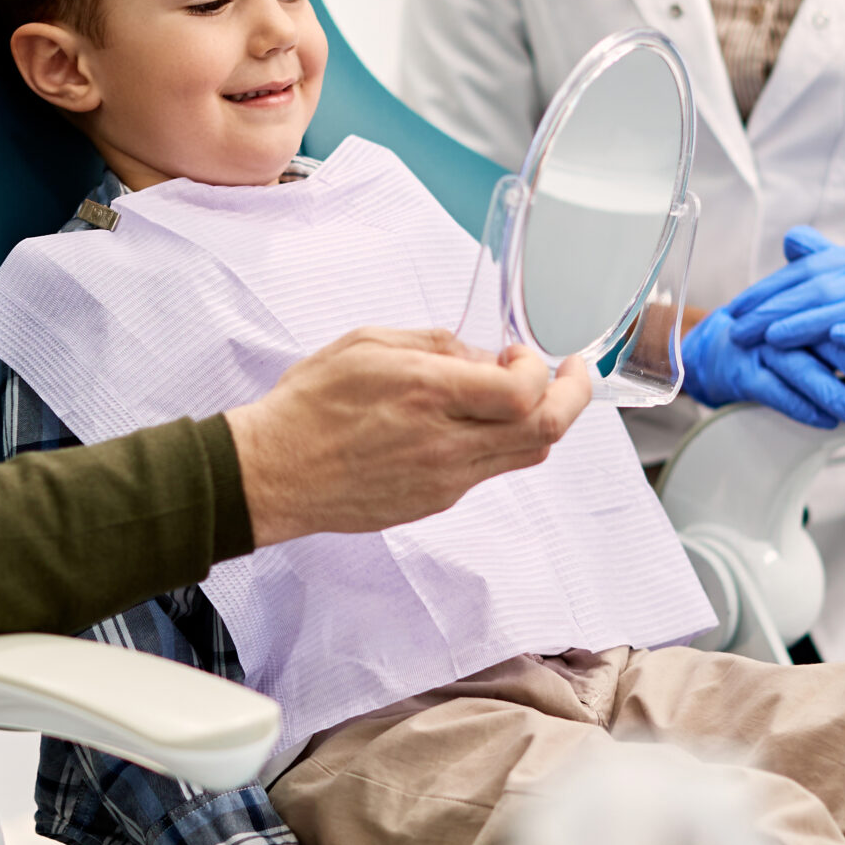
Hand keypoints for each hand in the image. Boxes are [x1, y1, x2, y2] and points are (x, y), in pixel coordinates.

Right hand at [226, 329, 591, 546]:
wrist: (273, 473)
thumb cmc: (309, 406)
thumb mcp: (366, 344)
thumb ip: (434, 343)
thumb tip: (482, 355)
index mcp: (428, 394)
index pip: (525, 392)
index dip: (538, 368)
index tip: (518, 352)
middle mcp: (445, 443)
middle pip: (545, 430)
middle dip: (571, 395)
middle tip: (569, 373)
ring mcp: (444, 480)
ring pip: (526, 455)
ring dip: (538, 421)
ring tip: (520, 395)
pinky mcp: (435, 501)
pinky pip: (489, 472)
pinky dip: (499, 443)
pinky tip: (472, 423)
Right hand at [681, 302, 844, 430]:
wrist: (719, 353)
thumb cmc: (780, 345)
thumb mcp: (815, 330)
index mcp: (805, 307)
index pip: (844, 317)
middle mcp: (783, 323)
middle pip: (825, 340)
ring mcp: (760, 347)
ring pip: (800, 368)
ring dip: (834, 393)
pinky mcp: (741, 373)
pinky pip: (771, 390)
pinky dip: (799, 407)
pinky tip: (826, 423)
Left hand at [727, 228, 844, 376]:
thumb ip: (821, 264)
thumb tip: (791, 240)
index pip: (808, 269)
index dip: (768, 289)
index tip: (734, 311)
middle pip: (824, 287)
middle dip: (777, 310)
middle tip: (740, 331)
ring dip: (811, 323)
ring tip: (774, 337)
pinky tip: (838, 338)